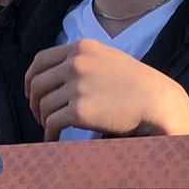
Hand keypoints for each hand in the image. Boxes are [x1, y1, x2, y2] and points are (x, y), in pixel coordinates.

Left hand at [24, 38, 188, 140]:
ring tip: (51, 128)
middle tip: (39, 115)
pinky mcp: (79, 110)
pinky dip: (49, 135)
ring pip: (43, 105)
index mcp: (81, 48)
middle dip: (34, 102)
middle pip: (37, 83)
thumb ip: (84, 60)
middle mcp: (75, 63)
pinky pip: (52, 123)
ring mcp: (77, 86)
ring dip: (43, 119)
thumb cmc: (137, 83)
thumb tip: (57, 75)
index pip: (40, 60)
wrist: (157, 101)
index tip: (32, 92)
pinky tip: (54, 141)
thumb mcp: (108, 58)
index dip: (31, 78)